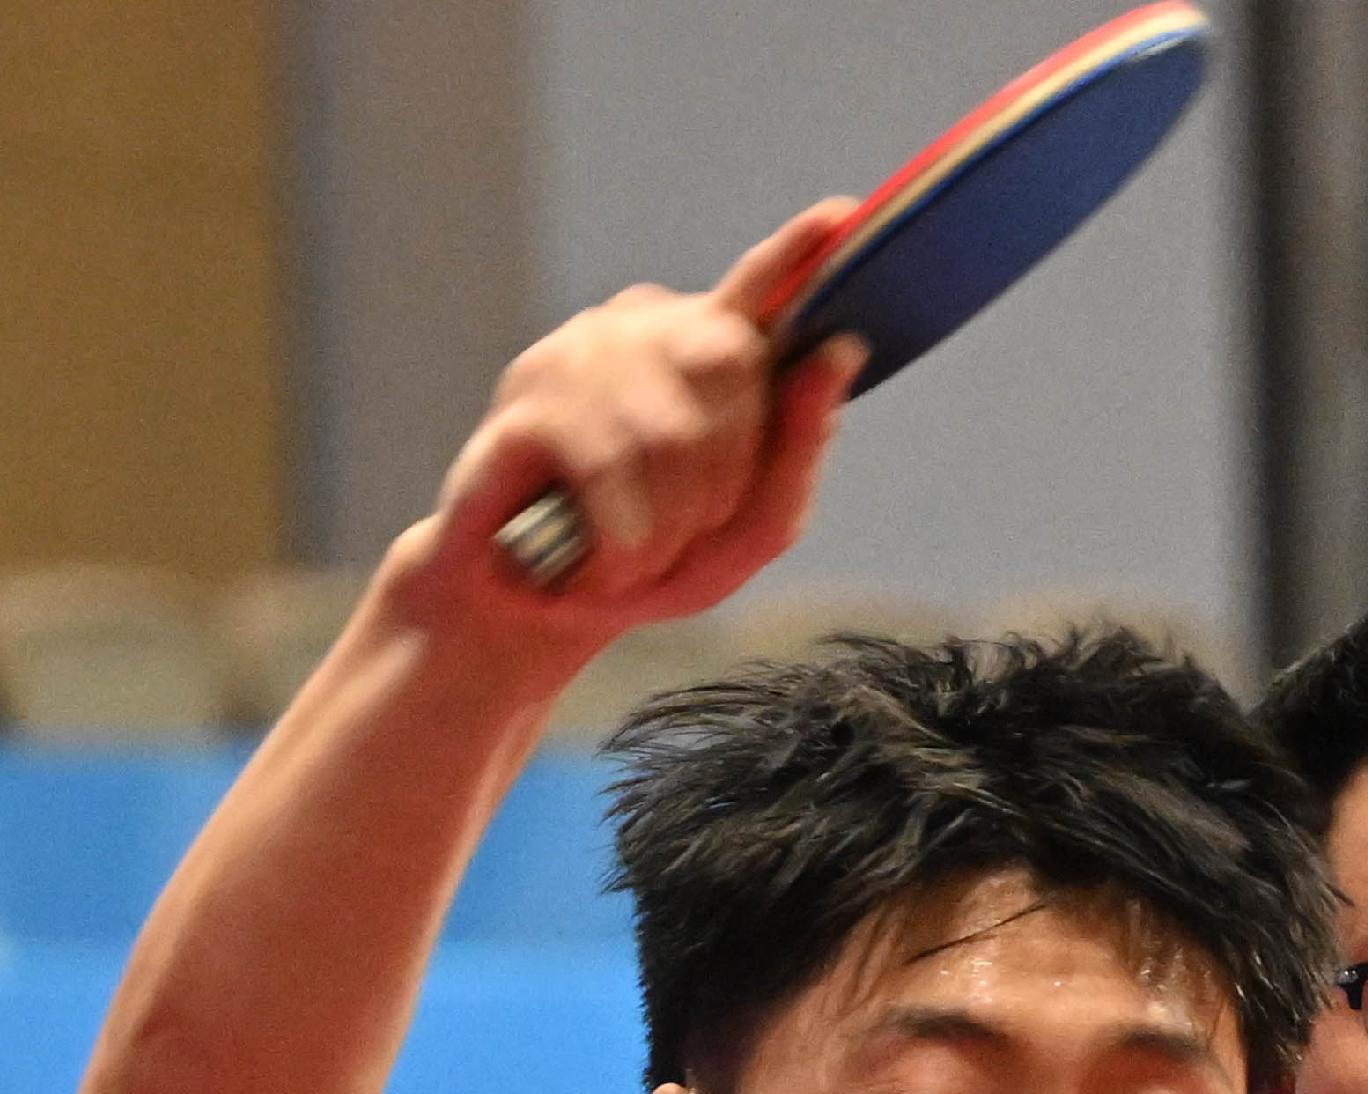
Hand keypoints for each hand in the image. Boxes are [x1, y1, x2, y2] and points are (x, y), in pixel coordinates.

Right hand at [418, 199, 868, 666]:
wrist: (530, 609)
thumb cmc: (648, 562)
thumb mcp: (745, 531)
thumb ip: (798, 451)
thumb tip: (837, 354)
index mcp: (701, 350)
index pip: (757, 289)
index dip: (794, 252)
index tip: (840, 211)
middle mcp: (639, 330)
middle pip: (731, 368)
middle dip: (725, 477)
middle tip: (681, 538)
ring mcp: (576, 353)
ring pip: (671, 432)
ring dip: (668, 527)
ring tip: (632, 558)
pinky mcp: (526, 401)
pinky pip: (608, 469)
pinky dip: (620, 540)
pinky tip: (599, 561)